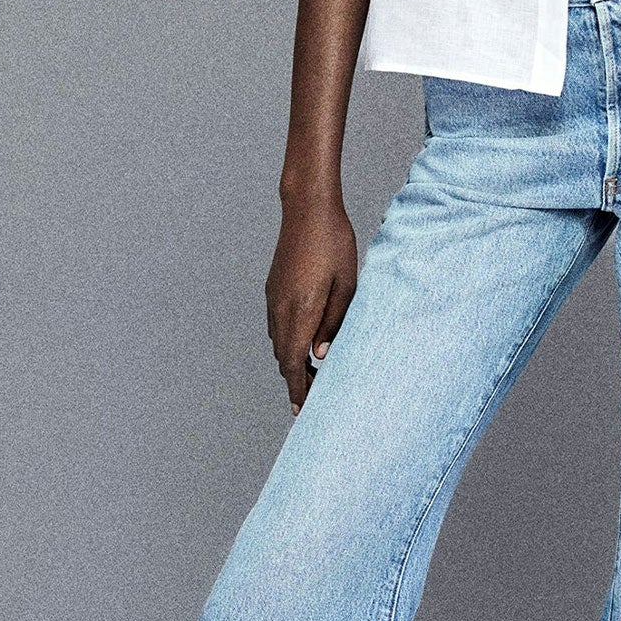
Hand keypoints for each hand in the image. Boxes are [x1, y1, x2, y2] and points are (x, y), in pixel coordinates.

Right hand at [265, 191, 356, 413]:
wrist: (307, 209)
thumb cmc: (334, 244)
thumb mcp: (347, 286)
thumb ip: (334, 323)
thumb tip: (320, 355)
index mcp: (301, 311)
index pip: (294, 363)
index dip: (299, 390)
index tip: (303, 410)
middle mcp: (280, 309)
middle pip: (283, 359)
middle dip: (296, 382)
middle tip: (313, 400)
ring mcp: (273, 299)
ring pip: (278, 344)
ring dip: (291, 362)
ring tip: (312, 375)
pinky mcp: (273, 290)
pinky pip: (276, 326)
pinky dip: (287, 343)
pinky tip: (304, 343)